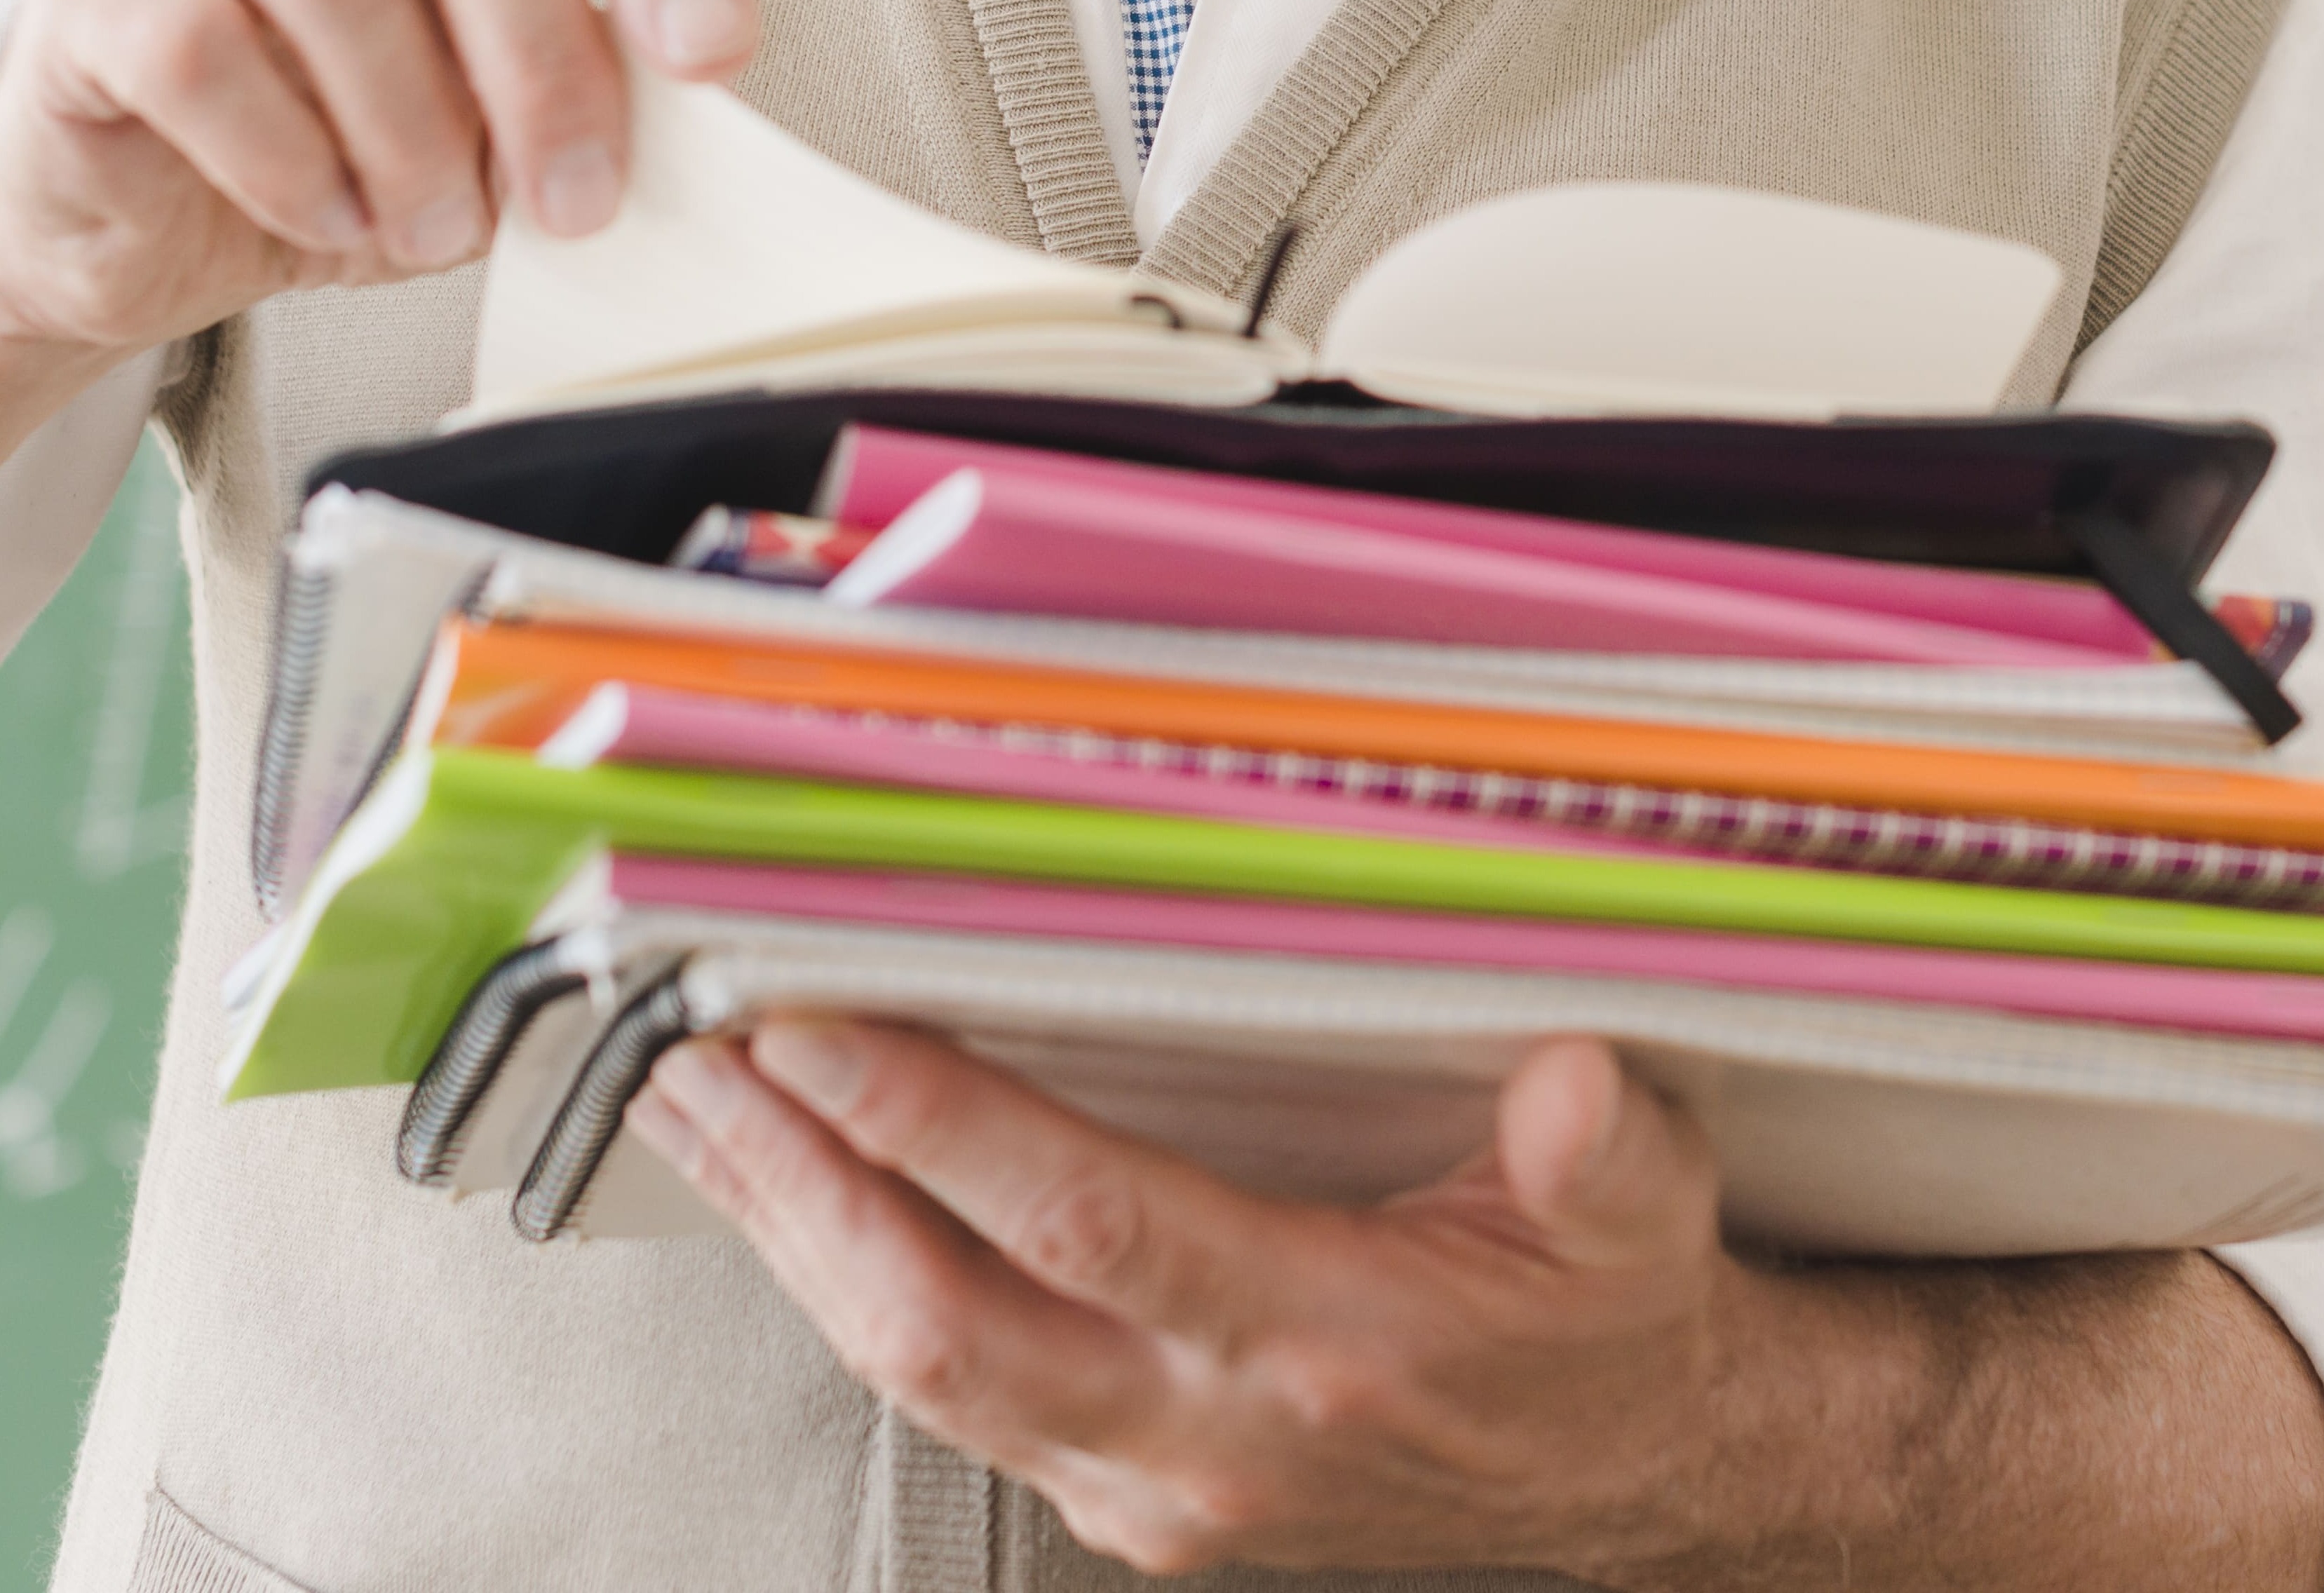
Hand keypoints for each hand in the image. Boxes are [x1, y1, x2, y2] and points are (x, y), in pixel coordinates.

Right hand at [0, 0, 755, 415]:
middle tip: (575, 203)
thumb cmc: (342, 154)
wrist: (141, 218)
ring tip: (434, 230)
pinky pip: (197, 43)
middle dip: (544, 55)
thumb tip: (677, 139)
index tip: (714, 60)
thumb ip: (576, 108)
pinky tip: (324, 219)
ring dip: (411, 124)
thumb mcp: (489, 136)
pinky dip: (283, 152)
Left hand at [626, 1016, 1743, 1578]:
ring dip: (792, 1238)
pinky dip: (850, 1296)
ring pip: (920, 1376)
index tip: (814, 1020)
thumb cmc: (1612, 1323)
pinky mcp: (1133, 1506)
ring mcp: (1158, 1489)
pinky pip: (953, 1405)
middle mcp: (1215, 1436)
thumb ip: (1607, 1153)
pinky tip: (794, 1207)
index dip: (937, 1124)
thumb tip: (1571, 1088)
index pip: (1086, 1221)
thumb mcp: (1646, 1219)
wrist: (1638, 1486)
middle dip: (798, 1187)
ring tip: (691, 1106)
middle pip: (945, 1323)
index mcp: (1329, 1341)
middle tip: (688, 1052)